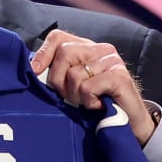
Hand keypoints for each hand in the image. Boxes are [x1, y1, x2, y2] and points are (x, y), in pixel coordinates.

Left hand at [31, 30, 155, 145]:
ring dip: (76, 96)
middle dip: (59, 81)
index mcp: (86, 47)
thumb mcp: (73, 86)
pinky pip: (88, 87)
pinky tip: (97, 105)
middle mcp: (100, 49)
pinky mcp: (119, 76)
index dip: (43, 53)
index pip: (58, 37)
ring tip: (87, 102)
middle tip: (69, 97)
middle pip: (64, 53)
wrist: (129, 123)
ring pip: (75, 74)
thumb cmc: (97, 104)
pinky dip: (88, 101)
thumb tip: (33, 68)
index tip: (35, 71)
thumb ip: (58, 73)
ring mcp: (112, 60)